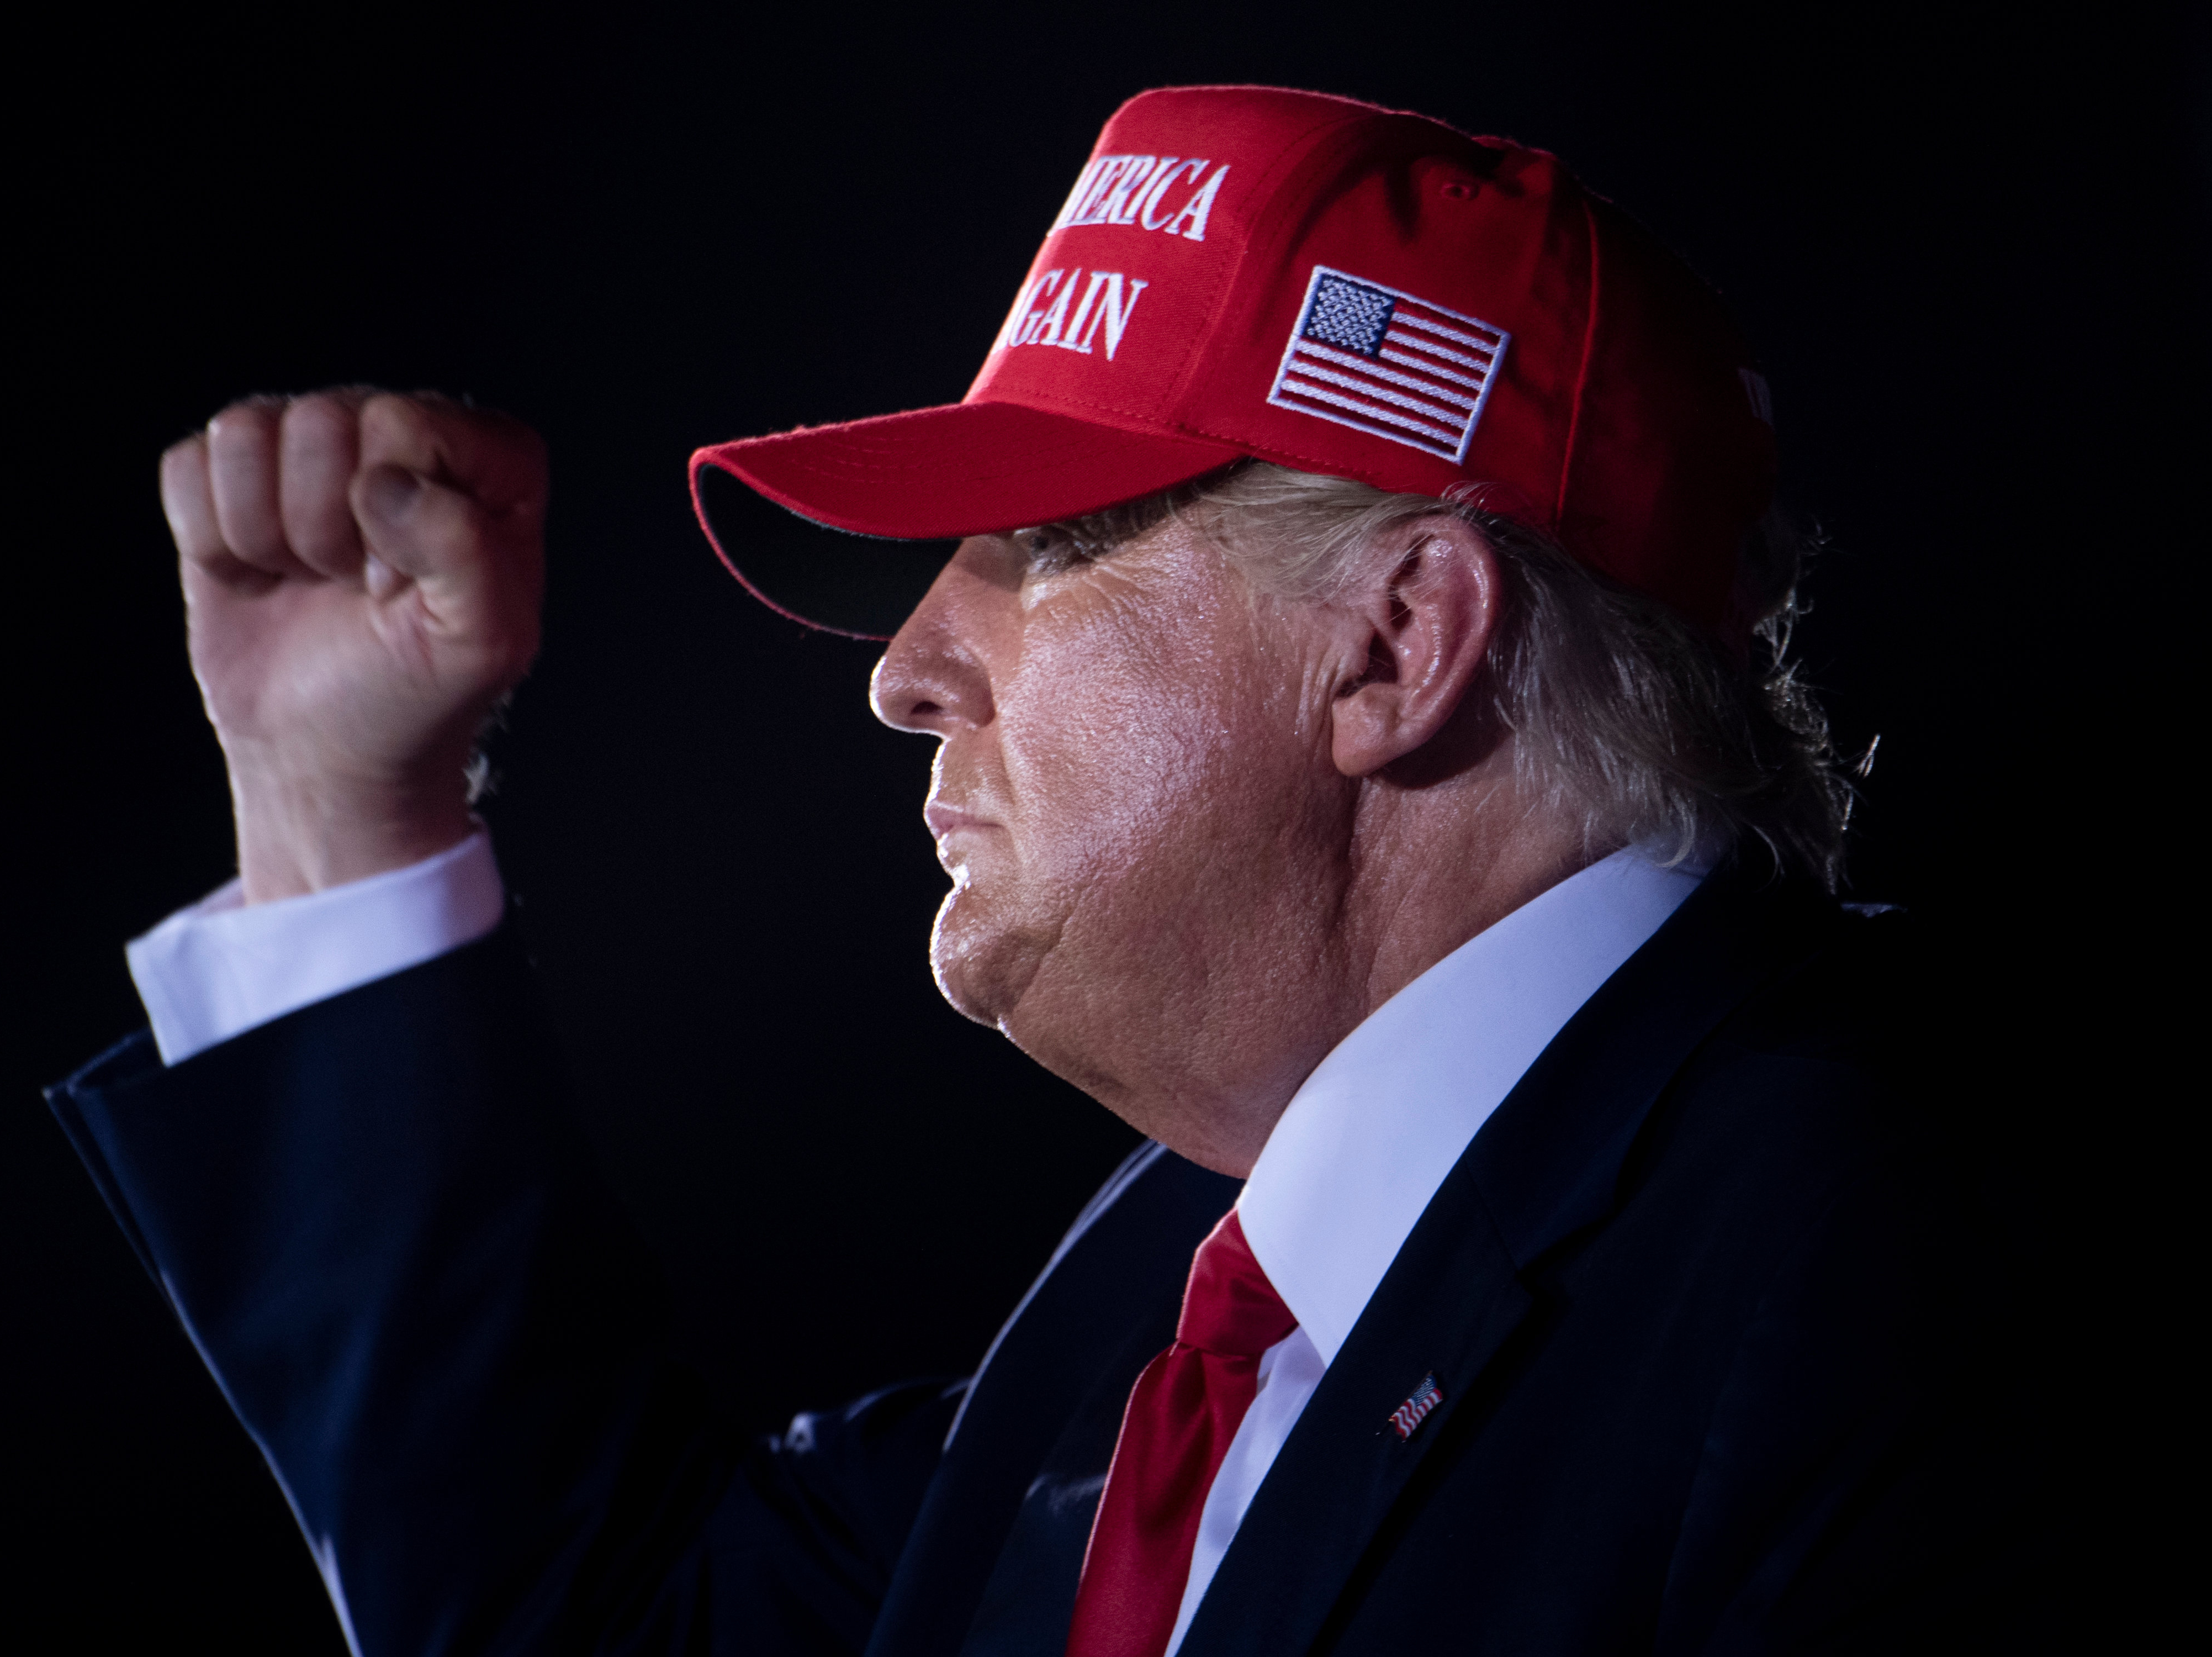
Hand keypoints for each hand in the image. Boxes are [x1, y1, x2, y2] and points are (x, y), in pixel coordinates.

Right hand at [162, 391, 546, 902]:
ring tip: (312, 579)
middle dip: (326, 527)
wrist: (330, 751)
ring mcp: (313, 449)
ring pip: (246, 431)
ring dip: (267, 533)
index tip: (405, 584)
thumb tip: (383, 483)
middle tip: (356, 587)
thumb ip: (467, 553)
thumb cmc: (417, 693)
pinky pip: (187, 466)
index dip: (395, 515)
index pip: (406, 421)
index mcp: (488, 459)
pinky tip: (261, 576)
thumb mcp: (482, 642)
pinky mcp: (233, 478)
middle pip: (321, 421)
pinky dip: (212, 540)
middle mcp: (400, 434)